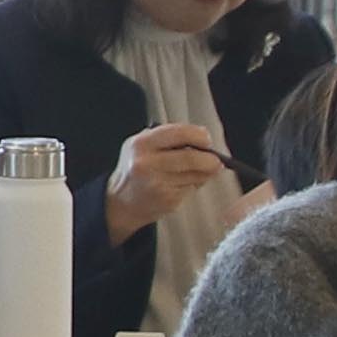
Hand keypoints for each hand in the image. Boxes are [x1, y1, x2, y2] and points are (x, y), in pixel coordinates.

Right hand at [104, 124, 231, 241]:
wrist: (120, 203)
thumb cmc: (135, 171)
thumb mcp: (141, 146)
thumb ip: (168, 138)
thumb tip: (202, 140)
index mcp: (141, 144)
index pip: (180, 133)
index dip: (199, 136)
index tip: (206, 140)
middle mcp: (147, 164)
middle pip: (191, 158)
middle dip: (210, 159)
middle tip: (216, 160)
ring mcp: (157, 184)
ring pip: (195, 175)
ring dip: (203, 173)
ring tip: (197, 172)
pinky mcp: (167, 200)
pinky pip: (191, 189)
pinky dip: (192, 186)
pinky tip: (181, 185)